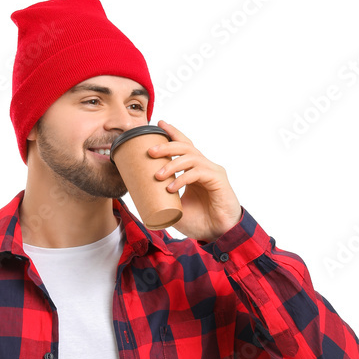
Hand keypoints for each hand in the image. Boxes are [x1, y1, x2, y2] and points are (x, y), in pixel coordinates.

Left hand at [148, 119, 242, 241]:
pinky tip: (171, 187)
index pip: (184, 146)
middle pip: (185, 147)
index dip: (172, 133)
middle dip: (167, 145)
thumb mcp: (176, 209)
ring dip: (172, 163)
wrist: (219, 234)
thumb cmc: (200, 222)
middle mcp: (204, 167)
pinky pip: (197, 172)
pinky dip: (182, 178)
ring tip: (157, 175)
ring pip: (191, 157)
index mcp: (195, 170)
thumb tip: (140, 197)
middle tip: (150, 151)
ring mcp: (212, 172)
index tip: (158, 124)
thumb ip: (163, 200)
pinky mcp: (218, 180)